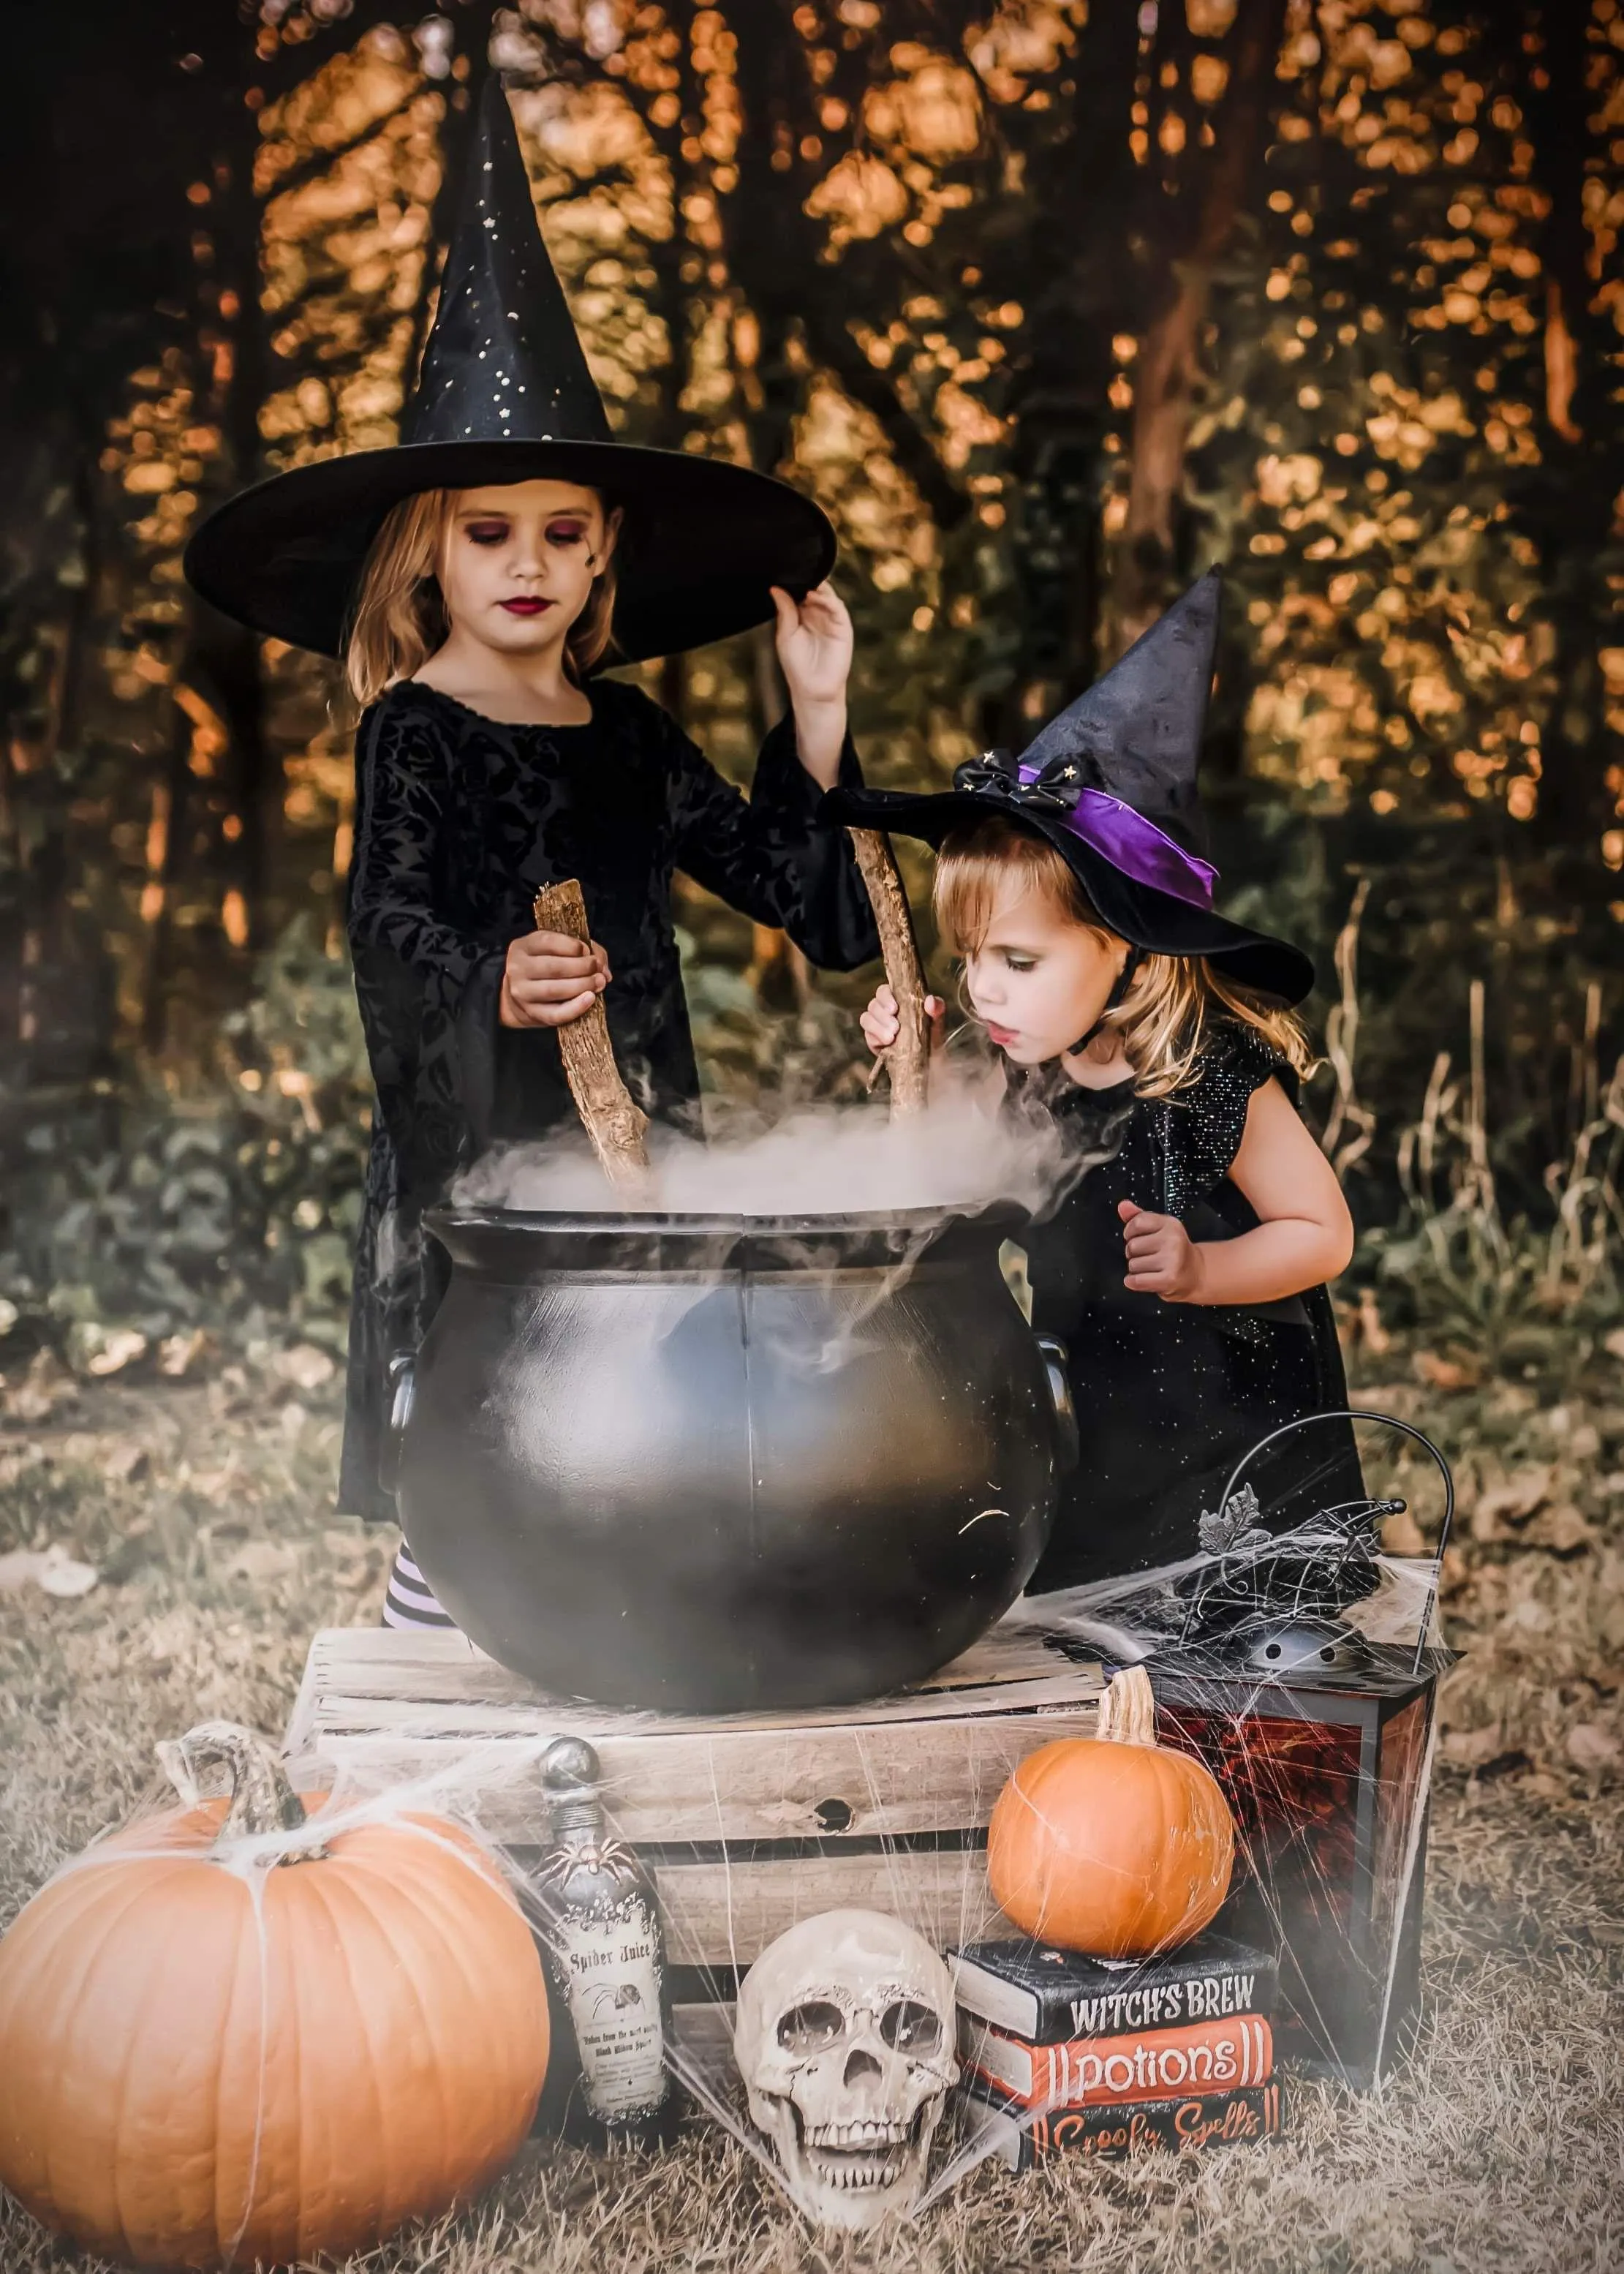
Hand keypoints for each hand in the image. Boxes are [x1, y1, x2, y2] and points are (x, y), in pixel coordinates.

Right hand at [500, 930, 609, 1029]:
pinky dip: (576, 1007)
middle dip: (583, 967)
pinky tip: (590, 999)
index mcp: (523, 947)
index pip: (548, 942)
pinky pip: (556, 1014)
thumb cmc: (545, 966)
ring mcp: (522, 992)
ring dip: (582, 985)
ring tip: (598, 982)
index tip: (587, 951)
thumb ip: (583, 950)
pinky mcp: (532, 1013)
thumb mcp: (557, 948)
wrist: (521, 994)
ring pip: (555, 990)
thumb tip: (603, 968)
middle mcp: (518, 968)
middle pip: (554, 968)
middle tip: (598, 969)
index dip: (573, 946)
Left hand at [771, 581, 852, 710]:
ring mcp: (831, 619)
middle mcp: (818, 614)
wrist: (812, 689)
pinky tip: (813, 596)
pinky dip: (827, 599)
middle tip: (795, 571)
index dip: (794, 582)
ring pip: (827, 595)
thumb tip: (775, 588)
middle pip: (815, 588)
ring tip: (804, 585)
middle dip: (807, 580)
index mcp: (802, 614)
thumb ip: (784, 611)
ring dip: (817, 587)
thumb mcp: (786, 635)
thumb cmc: (797, 665)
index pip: (800, 591)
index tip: (783, 572)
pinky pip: (837, 608)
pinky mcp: (843, 627)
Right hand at [860, 984, 946, 1055]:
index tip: (894, 1009)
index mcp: (897, 1000)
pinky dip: (874, 1038)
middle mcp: (884, 1010)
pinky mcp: (873, 1040)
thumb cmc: (932, 1036)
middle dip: (882, 1015)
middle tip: (895, 1027)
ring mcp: (877, 1025)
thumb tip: (930, 1000)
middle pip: (873, 1004)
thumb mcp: (937, 1021)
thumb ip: (936, 1008)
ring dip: (877, 1027)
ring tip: (891, 1038)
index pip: (884, 991)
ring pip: (866, 1019)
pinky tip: (885, 1044)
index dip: (885, 997)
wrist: (929, 1060)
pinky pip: (867, 1035)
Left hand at [1119, 1199, 1204, 1300]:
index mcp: (1170, 1224)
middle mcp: (1173, 1240)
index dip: (1130, 1232)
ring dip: (1136, 1269)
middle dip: (1134, 1254)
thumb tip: (1122, 1206)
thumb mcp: (1159, 1229)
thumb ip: (1138, 1217)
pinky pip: (1137, 1280)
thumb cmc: (1174, 1250)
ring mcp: (1173, 1259)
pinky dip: (1134, 1282)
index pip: (1137, 1222)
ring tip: (1152, 1268)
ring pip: (1133, 1264)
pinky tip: (1144, 1279)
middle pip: (1132, 1245)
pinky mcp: (1169, 1278)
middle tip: (1148, 1256)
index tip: (1136, 1237)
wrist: (1195, 1273)